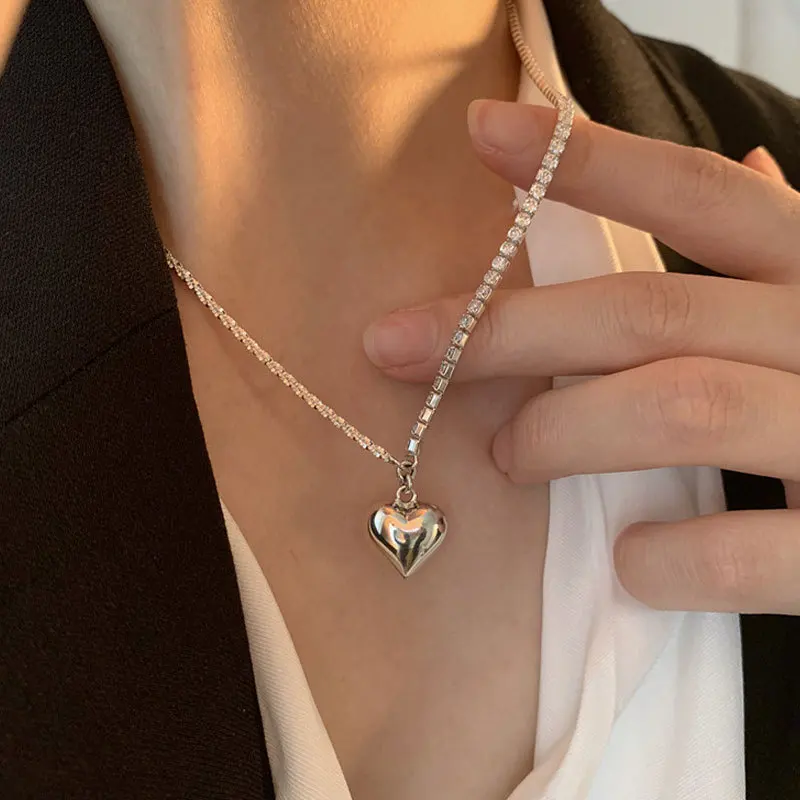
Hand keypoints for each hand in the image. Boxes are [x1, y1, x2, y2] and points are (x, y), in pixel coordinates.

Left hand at [363, 99, 799, 615]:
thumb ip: (779, 250)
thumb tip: (748, 161)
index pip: (703, 196)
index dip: (593, 159)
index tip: (486, 129)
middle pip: (648, 310)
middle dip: (506, 327)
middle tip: (403, 348)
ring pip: (678, 408)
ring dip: (562, 431)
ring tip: (509, 455)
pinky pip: (733, 551)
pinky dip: (657, 558)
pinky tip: (628, 560)